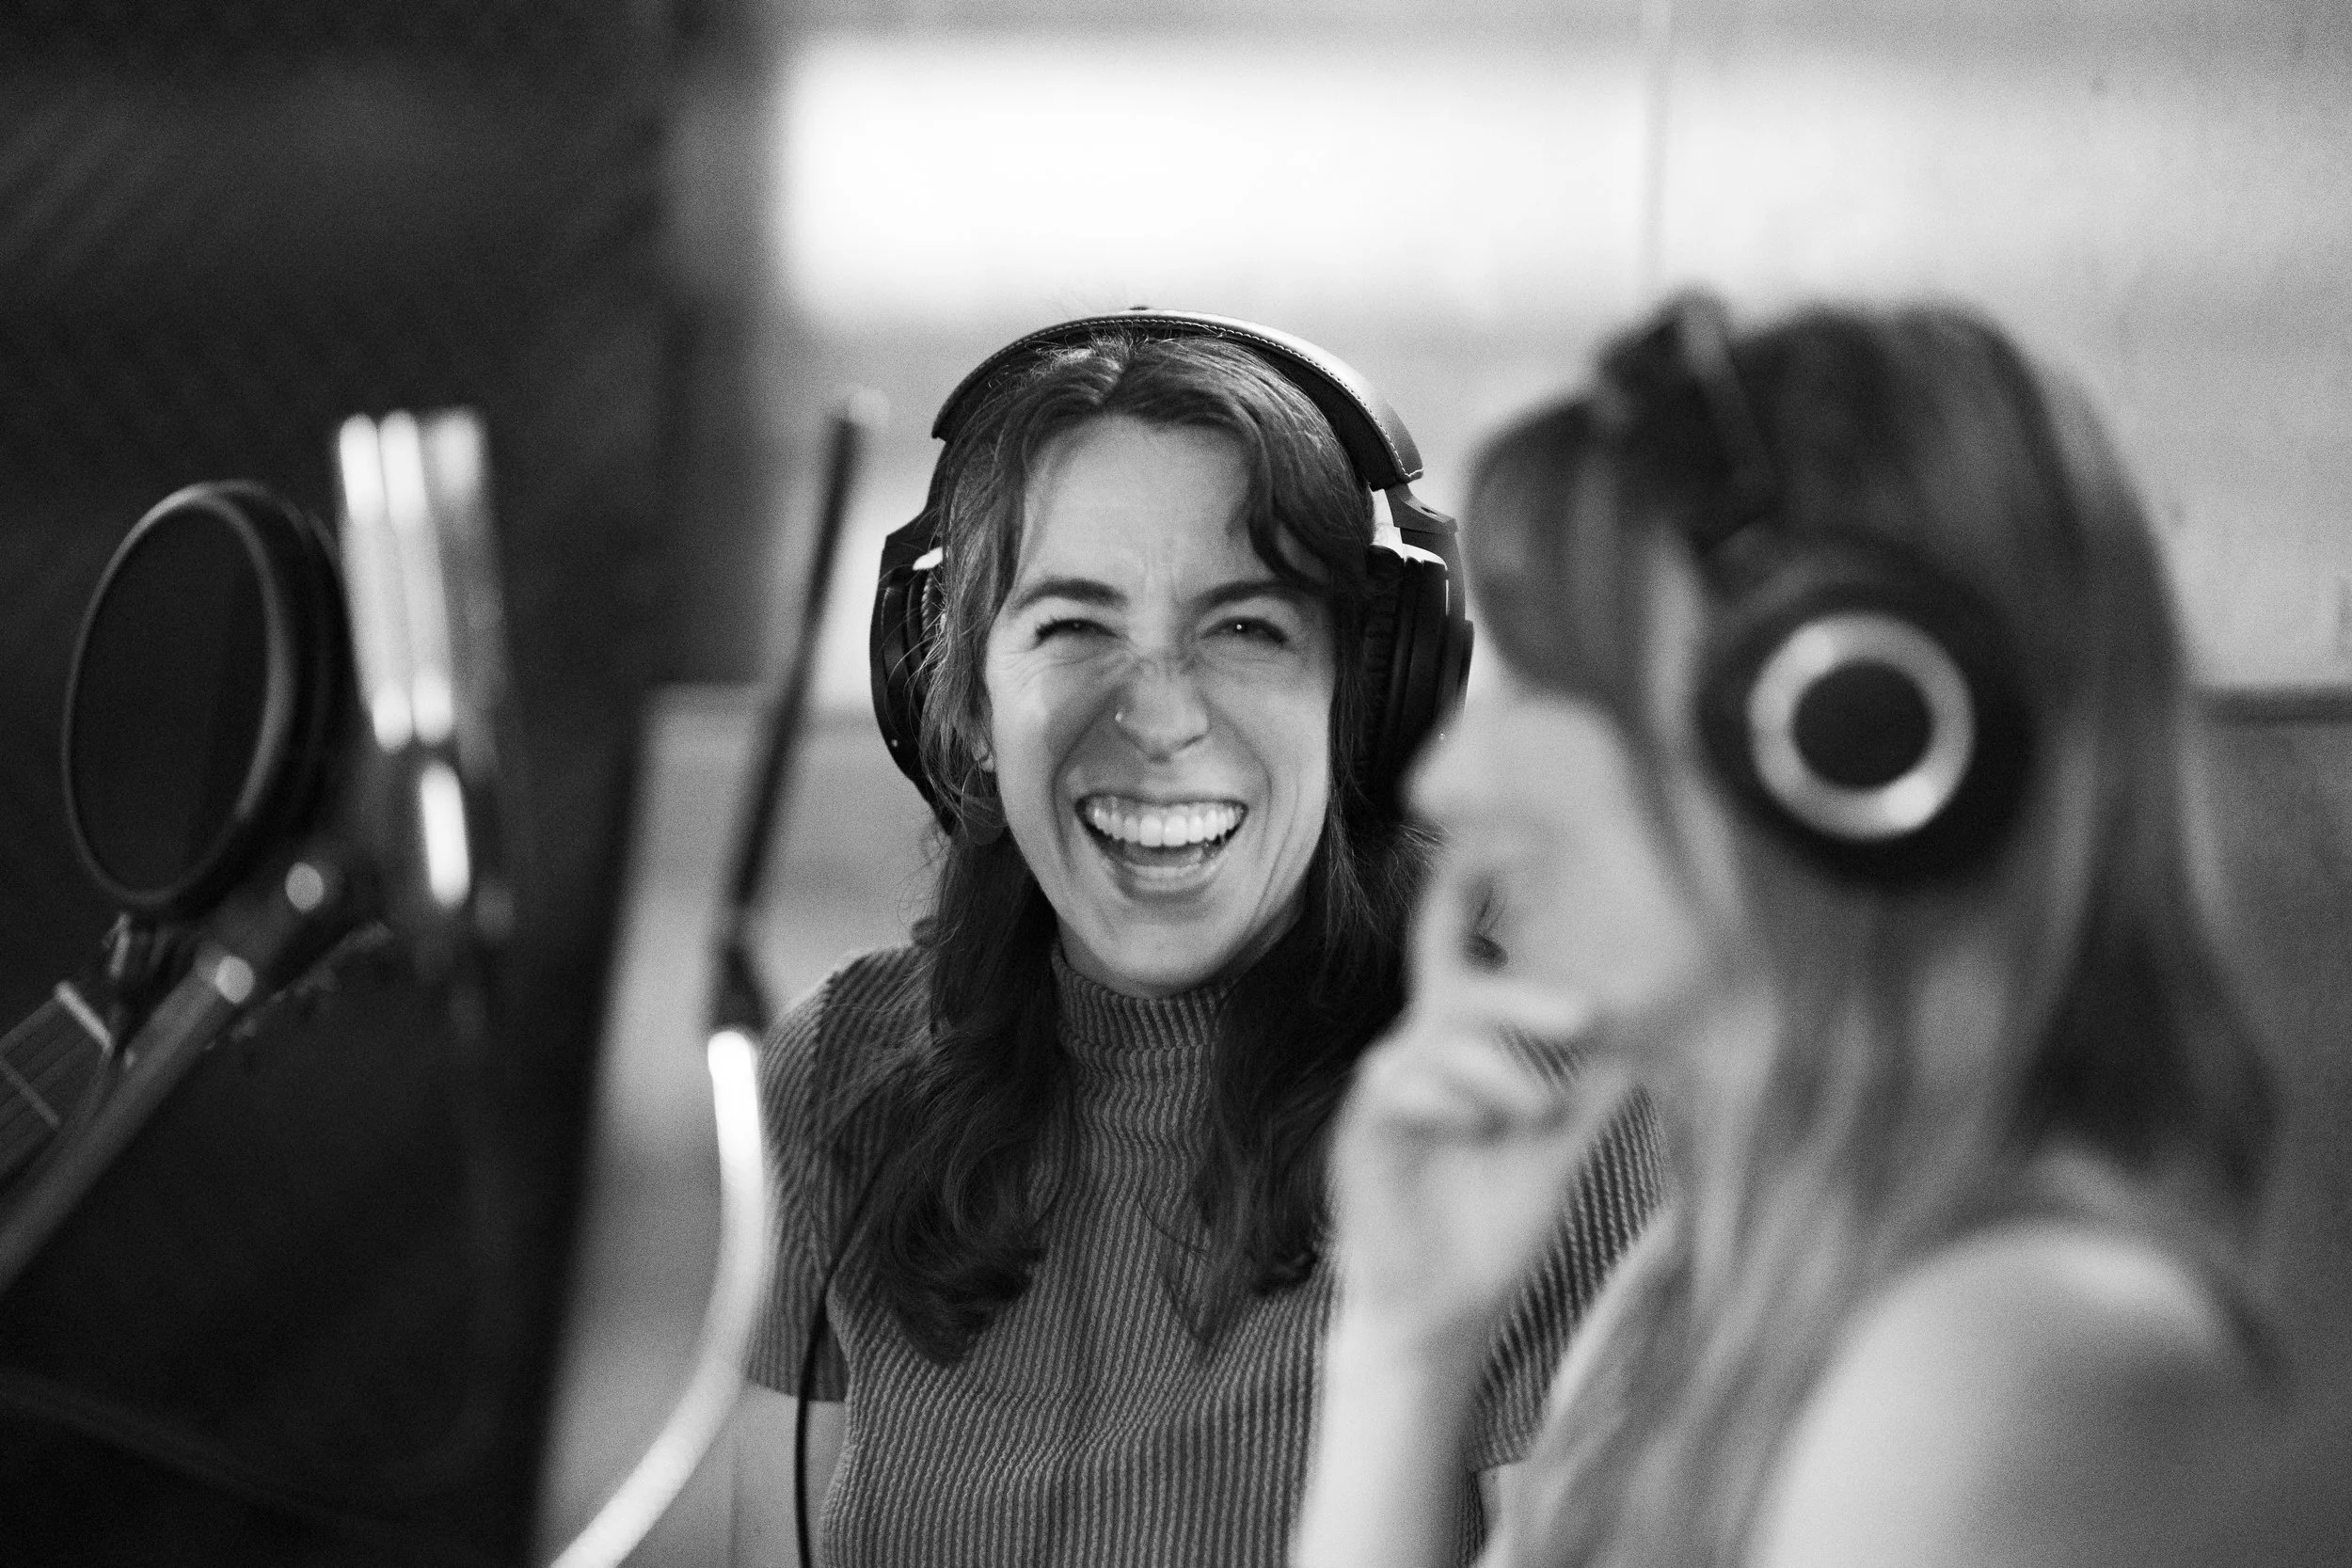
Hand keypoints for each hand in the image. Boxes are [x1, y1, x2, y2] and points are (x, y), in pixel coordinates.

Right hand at [1326, 845, 1635, 1361]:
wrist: (1446, 1309)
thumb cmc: (1498, 1221)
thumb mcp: (1562, 1145)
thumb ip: (1595, 1083)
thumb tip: (1656, 1026)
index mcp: (1466, 1042)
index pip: (1465, 949)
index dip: (1472, 887)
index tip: (1511, 837)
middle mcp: (1423, 1049)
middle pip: (1458, 982)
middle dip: (1521, 992)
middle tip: (1589, 1017)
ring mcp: (1388, 1084)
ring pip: (1442, 1035)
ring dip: (1502, 1071)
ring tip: (1537, 1117)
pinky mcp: (1360, 1123)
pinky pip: (1400, 1079)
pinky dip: (1450, 1098)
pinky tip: (1476, 1128)